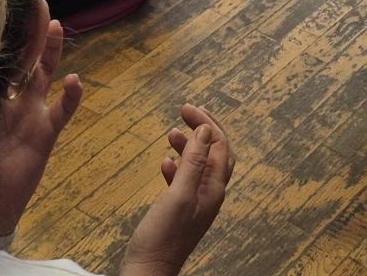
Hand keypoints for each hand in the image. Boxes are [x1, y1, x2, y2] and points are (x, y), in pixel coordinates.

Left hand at [0, 10, 82, 239]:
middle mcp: (7, 103)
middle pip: (23, 59)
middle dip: (31, 31)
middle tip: (37, 2)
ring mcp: (28, 116)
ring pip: (44, 76)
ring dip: (52, 51)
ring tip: (56, 25)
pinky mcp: (43, 135)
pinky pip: (62, 112)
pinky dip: (71, 97)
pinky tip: (74, 80)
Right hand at [122, 105, 235, 275]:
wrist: (147, 272)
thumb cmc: (162, 239)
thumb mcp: (179, 195)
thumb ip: (194, 162)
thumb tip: (206, 131)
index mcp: (214, 189)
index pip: (219, 145)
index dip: (206, 123)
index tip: (187, 107)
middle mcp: (209, 195)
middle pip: (215, 152)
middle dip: (204, 129)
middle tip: (186, 110)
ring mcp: (196, 203)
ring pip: (199, 165)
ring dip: (188, 145)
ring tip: (172, 133)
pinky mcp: (180, 211)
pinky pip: (184, 181)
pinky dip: (176, 166)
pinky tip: (164, 163)